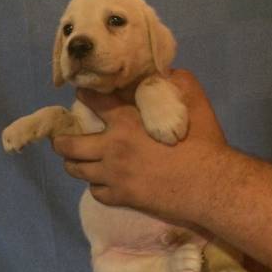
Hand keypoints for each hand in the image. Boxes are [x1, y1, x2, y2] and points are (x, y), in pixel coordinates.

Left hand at [53, 69, 228, 224]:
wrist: (210, 186)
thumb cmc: (202, 143)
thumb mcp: (194, 101)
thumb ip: (177, 82)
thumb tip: (164, 73)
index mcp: (125, 122)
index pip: (94, 102)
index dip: (84, 96)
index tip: (81, 94)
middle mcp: (112, 148)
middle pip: (70, 145)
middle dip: (61, 141)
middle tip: (61, 139)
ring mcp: (114, 176)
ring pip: (78, 171)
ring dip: (74, 164)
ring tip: (75, 161)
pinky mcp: (122, 198)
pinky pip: (96, 192)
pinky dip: (95, 186)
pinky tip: (101, 183)